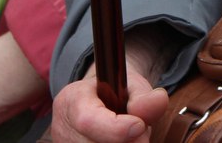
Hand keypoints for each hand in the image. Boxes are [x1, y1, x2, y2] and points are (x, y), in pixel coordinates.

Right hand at [51, 68, 168, 142]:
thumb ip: (144, 95)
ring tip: (129, 133)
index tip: (139, 125)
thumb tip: (159, 101)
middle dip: (127, 141)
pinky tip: (122, 140)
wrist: (96, 102)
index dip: (116, 129)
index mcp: (71, 100)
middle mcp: (62, 129)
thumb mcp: (129, 84)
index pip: (87, 120)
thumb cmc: (112, 92)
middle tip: (140, 130)